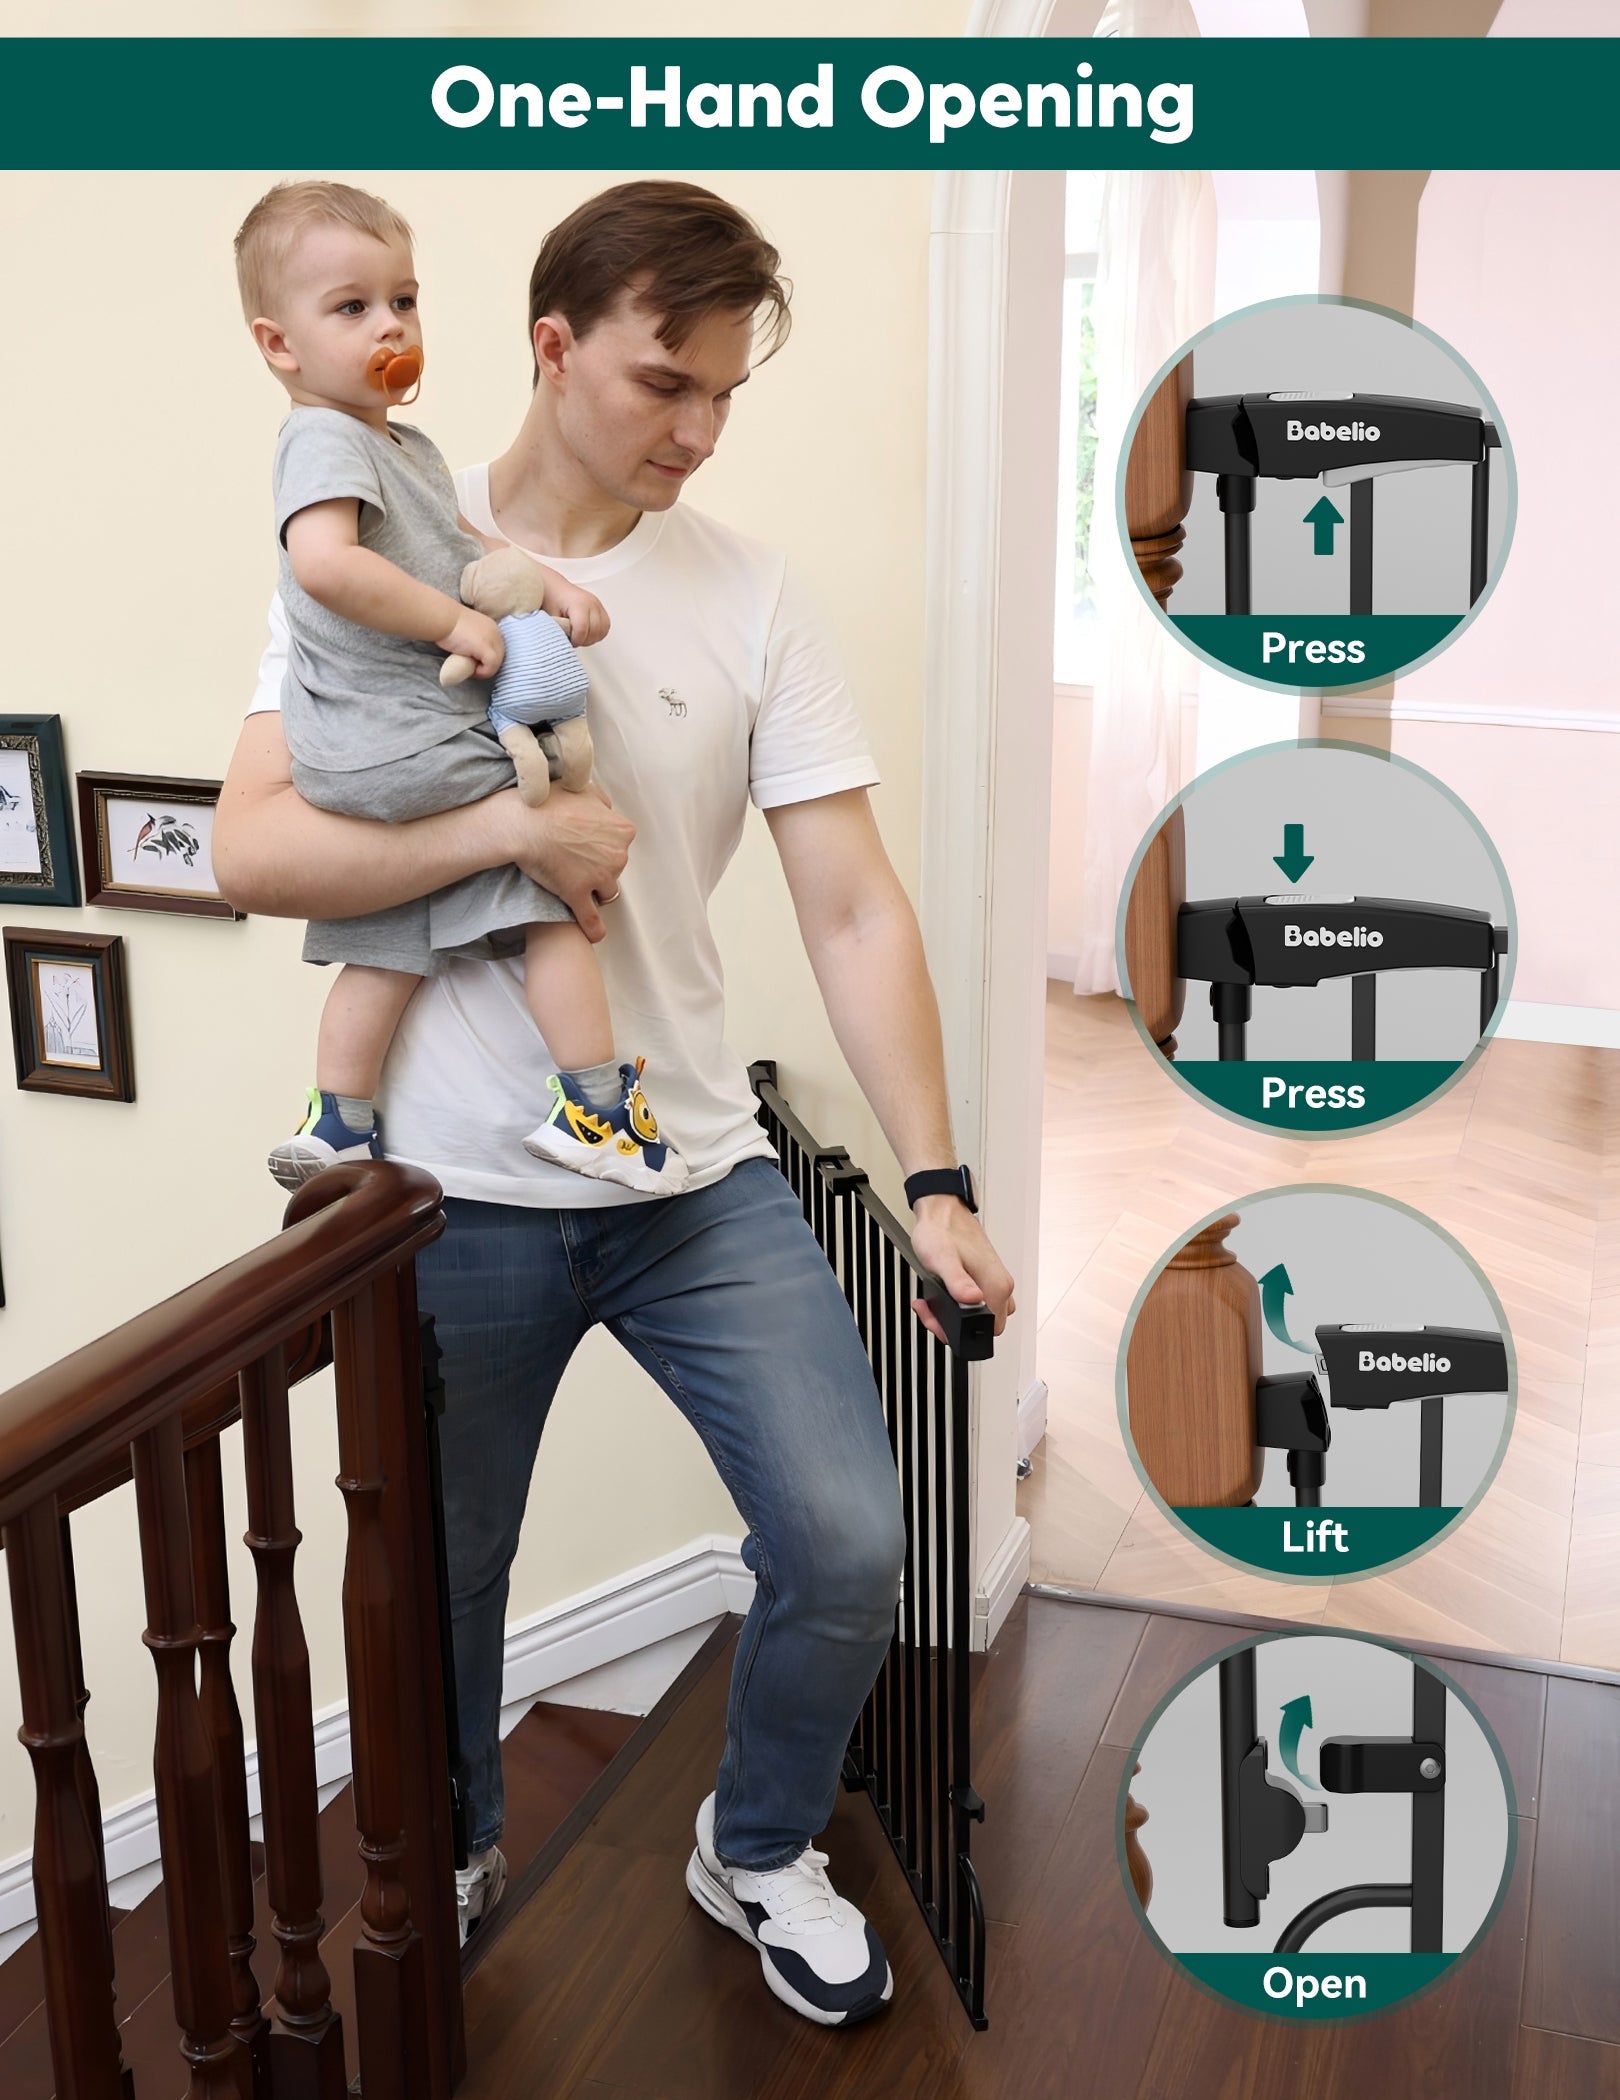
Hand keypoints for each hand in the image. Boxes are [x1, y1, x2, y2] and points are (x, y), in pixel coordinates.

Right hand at [437, 606, 504, 679]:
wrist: (442, 618)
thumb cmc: (447, 623)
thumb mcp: (466, 629)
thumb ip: (473, 638)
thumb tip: (472, 652)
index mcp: (490, 625)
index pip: (496, 646)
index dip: (487, 656)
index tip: (474, 661)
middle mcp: (495, 631)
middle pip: (499, 655)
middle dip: (488, 664)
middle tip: (473, 668)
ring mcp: (492, 640)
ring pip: (496, 662)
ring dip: (485, 670)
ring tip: (471, 669)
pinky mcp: (486, 649)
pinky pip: (491, 667)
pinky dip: (482, 672)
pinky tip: (472, 671)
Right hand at [496, 783, 633, 941]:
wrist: (524, 822)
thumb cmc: (549, 803)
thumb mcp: (584, 788)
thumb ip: (601, 801)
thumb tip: (607, 810)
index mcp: (623, 830)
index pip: (620, 843)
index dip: (602, 844)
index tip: (586, 842)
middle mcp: (618, 855)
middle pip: (614, 868)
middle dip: (599, 866)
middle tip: (573, 857)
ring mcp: (600, 877)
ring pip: (606, 891)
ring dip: (594, 889)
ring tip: (572, 880)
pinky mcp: (579, 895)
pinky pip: (592, 920)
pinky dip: (594, 929)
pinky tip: (593, 935)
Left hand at [548, 580, 610, 648]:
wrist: (555, 588)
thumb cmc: (551, 599)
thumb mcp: (551, 617)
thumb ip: (560, 631)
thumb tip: (566, 643)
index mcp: (578, 604)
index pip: (582, 630)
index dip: (576, 640)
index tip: (569, 641)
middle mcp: (591, 603)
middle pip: (594, 631)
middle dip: (583, 640)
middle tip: (573, 639)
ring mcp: (598, 605)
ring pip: (602, 631)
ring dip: (592, 638)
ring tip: (580, 636)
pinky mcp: (601, 609)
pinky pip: (605, 627)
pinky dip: (598, 633)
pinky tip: (587, 633)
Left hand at [908, 1196, 1015, 1343]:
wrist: (943, 1211)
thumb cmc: (942, 1231)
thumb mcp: (942, 1260)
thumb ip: (957, 1282)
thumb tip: (973, 1299)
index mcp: (997, 1285)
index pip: (990, 1330)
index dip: (962, 1333)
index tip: (939, 1321)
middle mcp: (1002, 1285)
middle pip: (985, 1326)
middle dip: (955, 1326)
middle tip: (932, 1312)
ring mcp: (996, 1282)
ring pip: (981, 1316)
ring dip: (956, 1317)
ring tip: (934, 1304)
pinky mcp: (987, 1278)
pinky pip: (978, 1303)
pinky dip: (959, 1304)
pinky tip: (941, 1294)